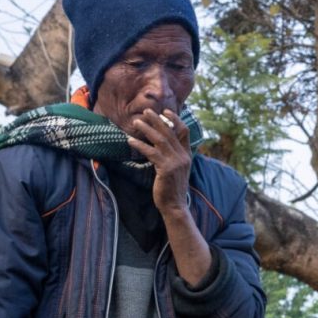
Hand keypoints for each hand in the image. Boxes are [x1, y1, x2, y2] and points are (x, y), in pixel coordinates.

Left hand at [122, 103, 214, 285]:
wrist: (175, 206)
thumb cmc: (172, 189)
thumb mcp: (177, 170)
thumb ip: (173, 156)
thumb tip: (162, 144)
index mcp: (187, 155)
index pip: (184, 132)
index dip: (175, 120)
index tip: (166, 111)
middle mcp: (183, 157)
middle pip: (170, 132)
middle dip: (157, 120)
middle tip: (146, 111)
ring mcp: (175, 162)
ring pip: (160, 139)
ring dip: (147, 129)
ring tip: (136, 122)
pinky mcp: (166, 169)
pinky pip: (151, 152)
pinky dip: (139, 145)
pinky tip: (130, 141)